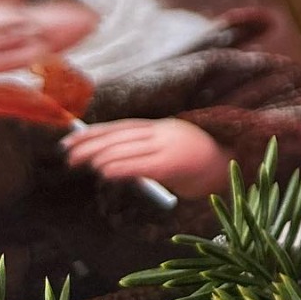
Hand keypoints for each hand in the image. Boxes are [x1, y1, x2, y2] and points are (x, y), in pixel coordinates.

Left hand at [62, 118, 232, 198]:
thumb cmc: (201, 167)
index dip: (94, 132)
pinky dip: (120, 167)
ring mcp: (169, 146)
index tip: (71, 140)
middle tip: (66, 154)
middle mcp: (164, 132)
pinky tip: (104, 172)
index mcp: (162, 128)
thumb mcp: (172, 153)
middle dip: (90, 144)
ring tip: (80, 163)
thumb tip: (111, 163)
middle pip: (120, 135)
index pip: (121, 126)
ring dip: (100, 155)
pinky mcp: (174, 164)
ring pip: (127, 148)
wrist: (234, 168)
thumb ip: (147, 153)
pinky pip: (141, 164)